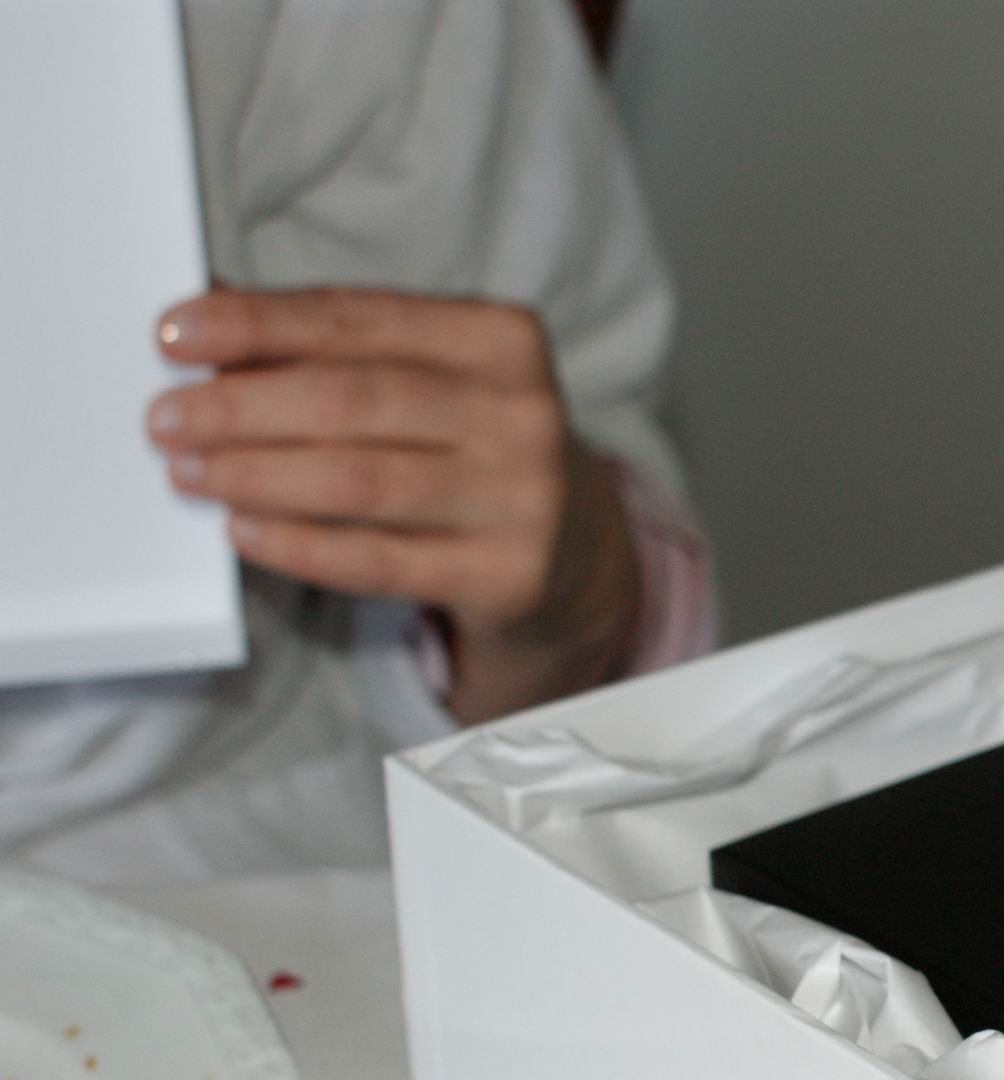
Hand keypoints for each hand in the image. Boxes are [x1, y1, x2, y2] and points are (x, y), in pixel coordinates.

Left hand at [147, 287, 640, 723]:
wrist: (573, 548)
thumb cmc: (473, 445)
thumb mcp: (427, 377)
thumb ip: (333, 344)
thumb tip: (210, 319)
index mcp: (502, 339)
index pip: (357, 320)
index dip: (256, 324)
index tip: (175, 334)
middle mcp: (522, 414)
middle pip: (350, 401)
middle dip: (240, 407)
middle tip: (166, 419)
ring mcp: (523, 498)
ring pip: (357, 482)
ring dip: (254, 476)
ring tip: (191, 472)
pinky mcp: (506, 574)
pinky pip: (378, 561)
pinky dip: (298, 545)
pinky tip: (246, 530)